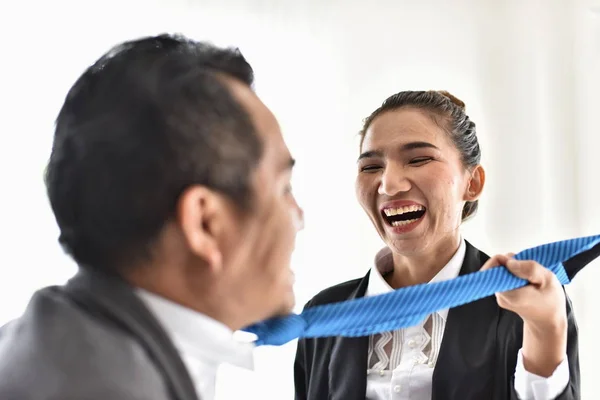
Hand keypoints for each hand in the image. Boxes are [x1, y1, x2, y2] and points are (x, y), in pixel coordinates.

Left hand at [480, 253, 567, 376]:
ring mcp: (498, 296)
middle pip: (492, 268)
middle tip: (522, 264)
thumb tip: (508, 260)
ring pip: (497, 272)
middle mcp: (498, 295)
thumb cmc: (549, 302)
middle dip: (506, 262)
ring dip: (510, 268)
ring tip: (526, 273)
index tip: (511, 259)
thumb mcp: (546, 279)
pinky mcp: (501, 295)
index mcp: (507, 293)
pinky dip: (510, 274)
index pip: (490, 269)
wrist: (549, 322)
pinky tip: (523, 278)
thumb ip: (527, 267)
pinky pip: (501, 278)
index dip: (501, 260)